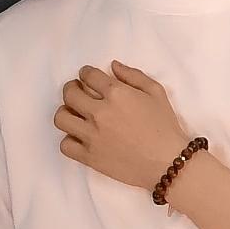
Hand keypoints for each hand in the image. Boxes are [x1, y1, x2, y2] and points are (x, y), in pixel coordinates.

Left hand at [53, 60, 189, 191]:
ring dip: (66, 111)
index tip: (86, 76)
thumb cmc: (165, 126)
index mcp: (116, 93)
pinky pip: (65, 145)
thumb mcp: (156, 92)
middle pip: (69, 94)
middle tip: (77, 91)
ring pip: (61, 118)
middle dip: (72, 88)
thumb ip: (133, 75)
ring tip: (75, 113)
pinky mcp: (89, 157)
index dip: (85, 73)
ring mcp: (92, 136)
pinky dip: (69, 139)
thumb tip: (113, 65)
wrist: (168, 163)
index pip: (88, 75)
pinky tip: (80, 137)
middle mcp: (99, 112)